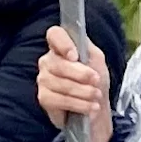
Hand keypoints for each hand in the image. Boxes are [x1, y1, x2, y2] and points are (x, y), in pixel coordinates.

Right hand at [35, 26, 111, 141]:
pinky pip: (60, 100)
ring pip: (61, 84)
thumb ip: (87, 49)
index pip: (54, 34)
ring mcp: (43, 79)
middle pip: (59, 64)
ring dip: (84, 92)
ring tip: (96, 96)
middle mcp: (48, 61)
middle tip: (96, 81)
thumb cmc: (95, 79)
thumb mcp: (96, 59)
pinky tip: (89, 107)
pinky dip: (78, 104)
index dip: (63, 44)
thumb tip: (78, 49)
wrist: (96, 105)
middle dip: (82, 75)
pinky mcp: (44, 98)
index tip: (75, 56)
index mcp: (61, 46)